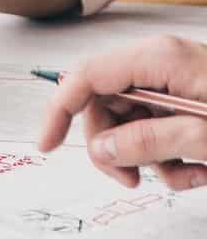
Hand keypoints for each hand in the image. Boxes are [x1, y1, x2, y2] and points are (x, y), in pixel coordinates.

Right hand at [39, 36, 206, 190]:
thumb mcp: (203, 135)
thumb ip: (149, 141)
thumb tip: (101, 150)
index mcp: (158, 59)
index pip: (86, 78)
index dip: (60, 112)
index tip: (47, 146)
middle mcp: (160, 63)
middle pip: (106, 104)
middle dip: (114, 147)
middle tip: (132, 179)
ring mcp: (174, 79)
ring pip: (131, 121)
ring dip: (150, 158)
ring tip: (188, 176)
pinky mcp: (188, 97)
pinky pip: (158, 127)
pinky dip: (173, 156)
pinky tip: (201, 170)